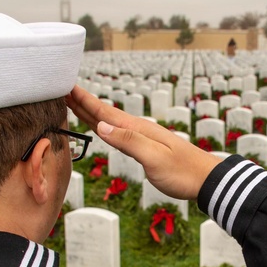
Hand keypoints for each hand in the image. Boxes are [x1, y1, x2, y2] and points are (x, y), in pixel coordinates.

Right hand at [66, 86, 219, 199]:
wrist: (205, 180)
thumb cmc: (182, 172)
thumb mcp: (154, 158)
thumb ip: (129, 141)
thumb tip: (102, 126)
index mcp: (137, 129)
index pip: (105, 112)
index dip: (84, 100)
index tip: (66, 87)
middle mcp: (137, 129)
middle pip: (104, 113)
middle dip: (82, 102)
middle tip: (61, 89)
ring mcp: (141, 137)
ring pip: (109, 121)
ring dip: (90, 112)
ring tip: (73, 102)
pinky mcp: (144, 147)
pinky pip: (117, 132)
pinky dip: (103, 125)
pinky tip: (100, 125)